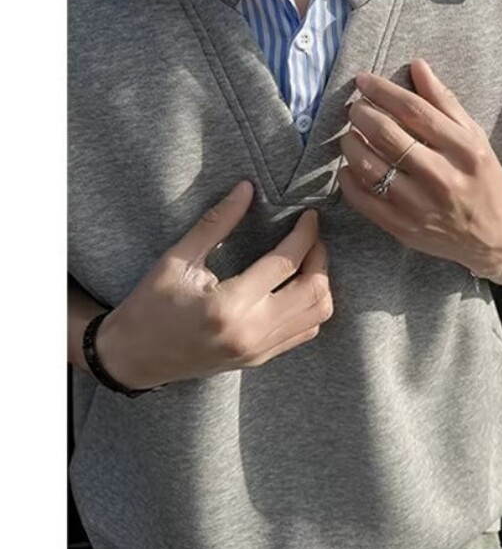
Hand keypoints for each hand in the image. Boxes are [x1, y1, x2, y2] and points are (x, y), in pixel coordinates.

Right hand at [95, 181, 333, 389]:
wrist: (133, 358)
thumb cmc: (150, 306)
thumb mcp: (178, 259)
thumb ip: (216, 222)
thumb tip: (247, 189)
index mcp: (230, 305)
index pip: (287, 263)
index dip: (306, 234)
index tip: (309, 215)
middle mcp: (251, 332)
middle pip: (314, 291)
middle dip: (320, 257)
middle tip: (310, 236)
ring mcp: (258, 350)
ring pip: (318, 315)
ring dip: (321, 282)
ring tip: (307, 259)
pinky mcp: (260, 358)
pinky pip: (305, 331)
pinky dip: (312, 306)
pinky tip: (298, 286)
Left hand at [338, 58, 501, 277]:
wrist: (492, 237)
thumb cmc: (483, 180)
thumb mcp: (474, 137)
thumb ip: (445, 102)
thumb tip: (417, 65)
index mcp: (464, 150)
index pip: (415, 110)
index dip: (384, 91)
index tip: (364, 81)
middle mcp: (443, 178)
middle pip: (388, 135)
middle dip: (362, 115)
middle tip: (355, 109)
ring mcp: (420, 206)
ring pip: (370, 166)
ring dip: (351, 144)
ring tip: (350, 135)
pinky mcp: (403, 228)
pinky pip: (363, 199)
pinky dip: (348, 178)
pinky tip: (349, 166)